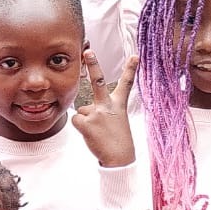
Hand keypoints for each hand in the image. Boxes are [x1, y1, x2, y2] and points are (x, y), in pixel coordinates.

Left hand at [72, 52, 137, 166]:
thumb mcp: (116, 121)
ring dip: (85, 121)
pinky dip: (80, 128)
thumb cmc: (117, 140)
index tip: (134, 56)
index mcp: (118, 105)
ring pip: (81, 110)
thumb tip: (82, 109)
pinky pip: (75, 120)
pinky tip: (91, 134)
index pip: (126, 84)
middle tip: (88, 51)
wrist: (119, 157)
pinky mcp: (86, 122)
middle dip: (93, 65)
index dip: (130, 69)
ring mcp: (97, 113)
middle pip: (99, 82)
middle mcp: (108, 106)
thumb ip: (101, 110)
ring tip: (97, 132)